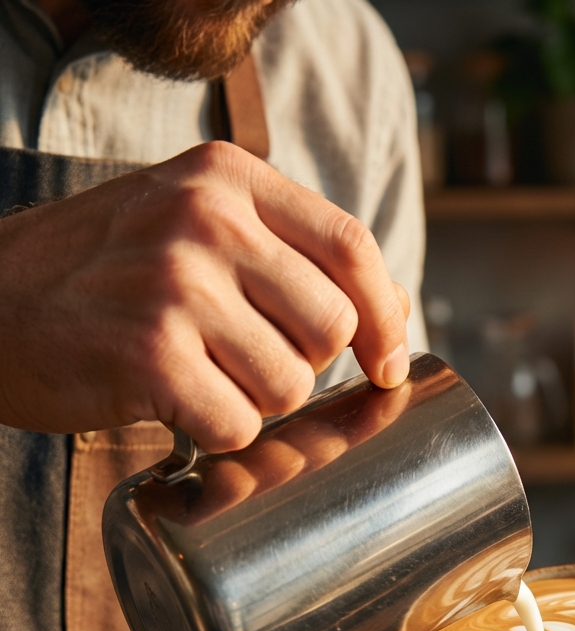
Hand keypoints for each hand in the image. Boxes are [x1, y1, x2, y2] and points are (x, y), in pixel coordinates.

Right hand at [0, 141, 410, 451]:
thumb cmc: (104, 273)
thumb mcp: (196, 226)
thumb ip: (292, 256)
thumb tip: (394, 314)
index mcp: (229, 178)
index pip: (353, 247)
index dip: (385, 316)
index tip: (388, 363)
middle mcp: (208, 218)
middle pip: (331, 326)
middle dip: (304, 363)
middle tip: (246, 362)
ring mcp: (176, 283)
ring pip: (290, 385)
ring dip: (256, 401)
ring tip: (200, 375)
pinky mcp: (149, 352)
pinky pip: (237, 425)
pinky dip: (215, 432)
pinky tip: (173, 402)